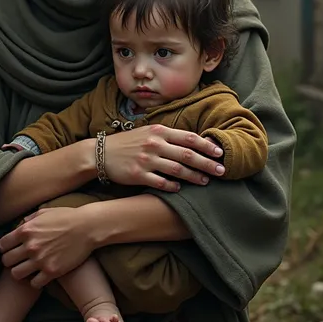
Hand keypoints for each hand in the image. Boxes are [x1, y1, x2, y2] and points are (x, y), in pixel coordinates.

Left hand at [0, 207, 92, 287]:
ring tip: (28, 270)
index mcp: (26, 230)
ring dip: (21, 273)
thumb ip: (29, 219)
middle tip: (19, 261)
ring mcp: (40, 260)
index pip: (2, 245)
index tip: (11, 250)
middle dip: (11, 261)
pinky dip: (35, 281)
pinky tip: (41, 276)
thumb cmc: (67, 217)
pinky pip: (34, 283)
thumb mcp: (45, 212)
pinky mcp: (52, 271)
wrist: (88, 227)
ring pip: (16, 274)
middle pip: (6, 261)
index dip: (5, 248)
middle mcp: (30, 246)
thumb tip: (19, 225)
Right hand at [104, 125, 224, 190]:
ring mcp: (146, 160)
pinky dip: (172, 186)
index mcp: (159, 132)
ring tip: (205, 182)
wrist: (100, 153)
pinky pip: (160, 182)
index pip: (189, 138)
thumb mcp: (147, 132)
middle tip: (222, 171)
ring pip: (177, 170)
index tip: (220, 153)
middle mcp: (154, 144)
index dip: (207, 145)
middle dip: (207, 163)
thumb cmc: (128, 143)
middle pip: (188, 155)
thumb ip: (168, 136)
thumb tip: (193, 142)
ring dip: (194, 177)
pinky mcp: (138, 174)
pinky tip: (180, 189)